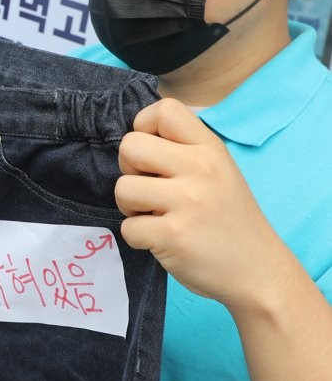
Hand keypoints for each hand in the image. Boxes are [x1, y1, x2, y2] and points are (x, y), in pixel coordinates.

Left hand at [115, 98, 281, 308]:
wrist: (257, 271)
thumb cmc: (229, 219)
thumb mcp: (219, 170)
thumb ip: (184, 150)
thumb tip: (135, 142)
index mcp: (209, 148)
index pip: (164, 109)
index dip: (144, 128)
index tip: (152, 155)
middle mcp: (200, 168)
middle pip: (130, 146)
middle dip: (129, 169)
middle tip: (149, 189)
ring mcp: (187, 202)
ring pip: (122, 188)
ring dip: (130, 207)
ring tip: (155, 216)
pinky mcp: (173, 235)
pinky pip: (128, 228)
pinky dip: (138, 237)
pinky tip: (161, 240)